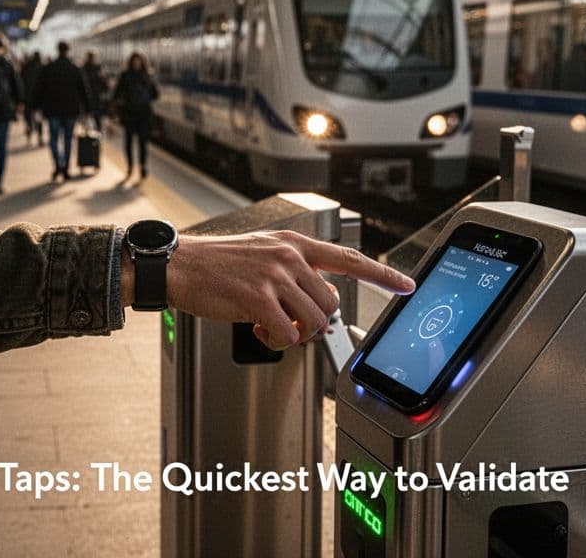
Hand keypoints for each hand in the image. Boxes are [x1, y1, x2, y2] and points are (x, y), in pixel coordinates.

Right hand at [136, 230, 414, 349]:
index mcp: (293, 244)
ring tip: (271, 325)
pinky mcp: (258, 298)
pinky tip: (259, 330)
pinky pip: (287, 334)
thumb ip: (293, 272)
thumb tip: (317, 301)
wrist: (179, 266)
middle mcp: (288, 256)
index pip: (348, 259)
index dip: (381, 274)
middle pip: (331, 302)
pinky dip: (277, 341)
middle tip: (291, 324)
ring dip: (296, 333)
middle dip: (315, 321)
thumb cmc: (216, 265)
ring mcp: (274, 276)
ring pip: (314, 320)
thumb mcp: (262, 255)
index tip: (406, 285)